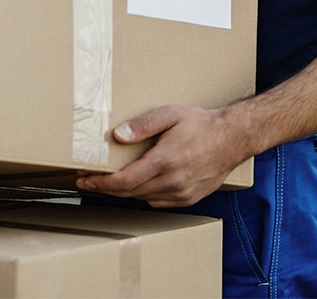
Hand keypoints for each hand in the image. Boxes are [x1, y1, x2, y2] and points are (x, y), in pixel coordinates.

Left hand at [76, 104, 243, 207]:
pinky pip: (157, 201)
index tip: (84, 179)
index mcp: (164, 161)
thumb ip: (142, 125)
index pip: (124, 181)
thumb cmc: (200, 123)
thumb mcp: (169, 115)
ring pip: (142, 199)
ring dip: (122, 193)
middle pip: (129, 193)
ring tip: (106, 182)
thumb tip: (118, 135)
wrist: (232, 138)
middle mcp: (172, 182)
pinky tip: (136, 184)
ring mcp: (181, 194)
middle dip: (104, 188)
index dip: (100, 183)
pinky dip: (142, 195)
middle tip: (86, 181)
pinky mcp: (188, 199)